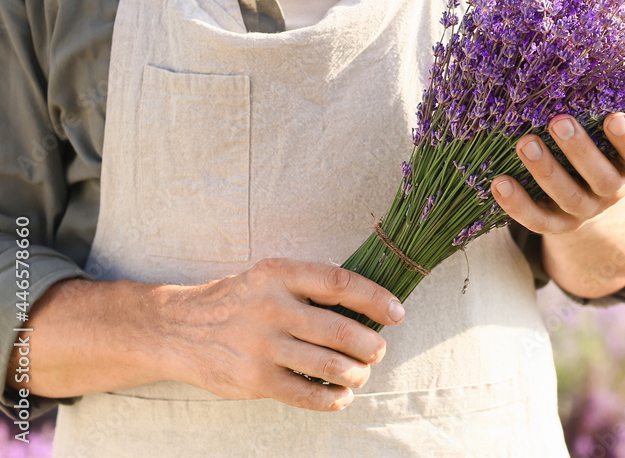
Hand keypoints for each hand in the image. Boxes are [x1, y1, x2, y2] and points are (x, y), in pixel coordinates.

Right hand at [156, 258, 404, 410]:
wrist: (178, 329)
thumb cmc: (238, 301)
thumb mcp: (269, 278)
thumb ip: (309, 286)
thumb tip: (368, 306)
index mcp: (280, 275)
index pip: (340, 283)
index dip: (376, 298)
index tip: (397, 312)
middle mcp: (272, 308)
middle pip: (341, 330)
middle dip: (371, 345)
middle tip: (377, 350)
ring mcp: (262, 346)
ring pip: (330, 366)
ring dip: (356, 374)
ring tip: (360, 373)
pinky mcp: (254, 379)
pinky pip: (306, 394)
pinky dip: (332, 399)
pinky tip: (341, 396)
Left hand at [489, 112, 624, 298]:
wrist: (590, 195)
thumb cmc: (597, 144)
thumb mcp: (605, 130)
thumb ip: (600, 106)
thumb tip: (578, 59)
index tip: (615, 116)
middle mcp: (611, 191)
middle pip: (601, 178)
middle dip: (579, 150)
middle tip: (559, 121)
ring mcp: (584, 211)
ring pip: (568, 197)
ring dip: (546, 170)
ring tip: (525, 143)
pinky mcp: (557, 225)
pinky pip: (538, 220)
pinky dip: (517, 204)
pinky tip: (499, 182)